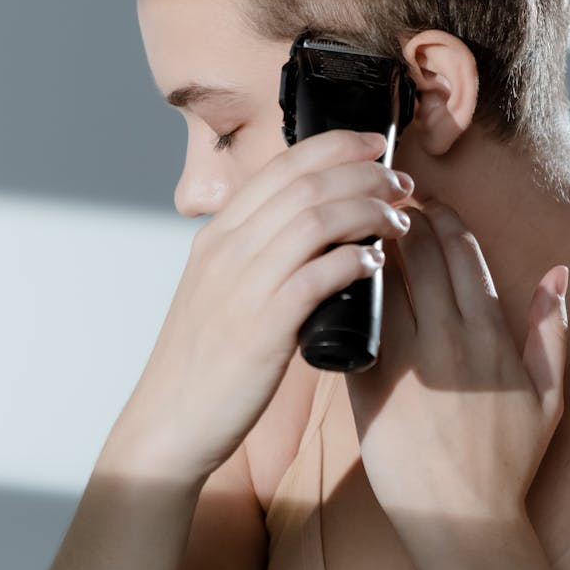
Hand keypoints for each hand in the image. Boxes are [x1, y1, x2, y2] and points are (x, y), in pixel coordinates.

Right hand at [119, 130, 413, 486]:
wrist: (168, 423)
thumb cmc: (204, 359)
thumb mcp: (219, 289)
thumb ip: (257, 254)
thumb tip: (315, 229)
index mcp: (217, 234)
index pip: (282, 165)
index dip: (337, 146)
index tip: (376, 146)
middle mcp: (226, 249)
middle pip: (306, 183)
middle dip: (364, 173)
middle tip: (402, 183)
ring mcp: (241, 286)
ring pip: (315, 220)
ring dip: (367, 211)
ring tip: (399, 220)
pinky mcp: (261, 328)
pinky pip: (316, 276)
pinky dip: (353, 261)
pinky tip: (376, 263)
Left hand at [344, 201, 568, 549]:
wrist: (463, 520)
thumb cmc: (506, 460)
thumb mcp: (549, 396)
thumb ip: (551, 330)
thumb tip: (556, 274)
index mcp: (490, 335)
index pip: (463, 252)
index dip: (442, 217)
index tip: (425, 203)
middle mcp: (449, 340)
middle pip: (422, 254)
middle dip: (403, 219)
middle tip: (384, 204)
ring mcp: (408, 361)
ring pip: (385, 280)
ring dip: (372, 248)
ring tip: (357, 228)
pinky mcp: (371, 384)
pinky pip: (357, 322)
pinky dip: (349, 293)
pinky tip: (337, 275)